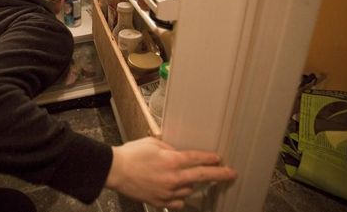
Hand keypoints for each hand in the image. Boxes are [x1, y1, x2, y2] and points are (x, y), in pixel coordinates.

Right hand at [105, 137, 236, 209]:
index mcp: (171, 160)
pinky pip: (177, 202)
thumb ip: (169, 149)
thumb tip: (178, 154)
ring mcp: (167, 192)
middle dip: (219, 174)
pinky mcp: (159, 202)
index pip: (197, 159)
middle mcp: (173, 178)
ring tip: (185, 178)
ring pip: (189, 190)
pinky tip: (176, 192)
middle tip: (231, 173)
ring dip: (191, 184)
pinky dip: (179, 197)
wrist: (115, 171)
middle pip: (201, 176)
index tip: (220, 158)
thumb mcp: (152, 144)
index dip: (210, 158)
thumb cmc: (131, 154)